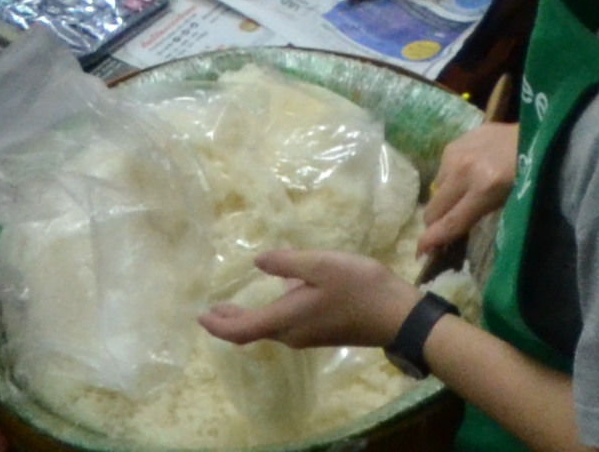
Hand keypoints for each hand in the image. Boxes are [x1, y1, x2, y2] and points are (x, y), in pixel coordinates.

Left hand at [200, 250, 412, 351]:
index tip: (200, 315)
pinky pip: (287, 326)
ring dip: (251, 317)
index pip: (239, 330)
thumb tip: (257, 262)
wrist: (398, 317)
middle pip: (252, 331)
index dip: (216, 325)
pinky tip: (284, 297)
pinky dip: (272, 314)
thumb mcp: (324, 265)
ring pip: (270, 328)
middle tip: (213, 309)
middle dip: (230, 321)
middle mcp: (291, 334)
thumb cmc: (360, 288)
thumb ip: (288, 263)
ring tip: (240, 302)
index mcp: (285, 319)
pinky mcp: (322, 332)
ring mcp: (308, 336)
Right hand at [418, 123, 518, 266]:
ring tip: (466, 192)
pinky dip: (451, 175)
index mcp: (484, 187)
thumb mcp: (506, 203)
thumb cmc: (530, 175)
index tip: (421, 253)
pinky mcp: (457, 140)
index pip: (449, 223)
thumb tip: (445, 238)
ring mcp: (458, 151)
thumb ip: (475, 219)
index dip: (431, 242)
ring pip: (435, 188)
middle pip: (433, 209)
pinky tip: (469, 172)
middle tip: (446, 225)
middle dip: (436, 222)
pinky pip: (443, 168)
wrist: (540, 136)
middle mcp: (464, 169)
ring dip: (445, 196)